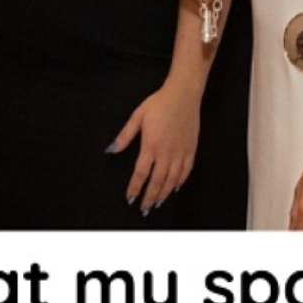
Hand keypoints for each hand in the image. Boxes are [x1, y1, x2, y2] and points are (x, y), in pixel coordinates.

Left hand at [110, 83, 198, 212]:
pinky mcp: (191, 149)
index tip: (130, 198)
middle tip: (144, 209)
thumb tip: (111, 150)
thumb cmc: (159, 103)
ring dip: (164, 193)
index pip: (141, 173)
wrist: (183, 94)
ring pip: (172, 179)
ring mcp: (180, 152)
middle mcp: (166, 152)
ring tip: (158, 203)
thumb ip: (124, 136)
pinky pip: (186, 170)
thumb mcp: (137, 116)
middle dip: (149, 197)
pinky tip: (176, 187)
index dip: (135, 188)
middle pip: (157, 181)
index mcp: (151, 145)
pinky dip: (181, 181)